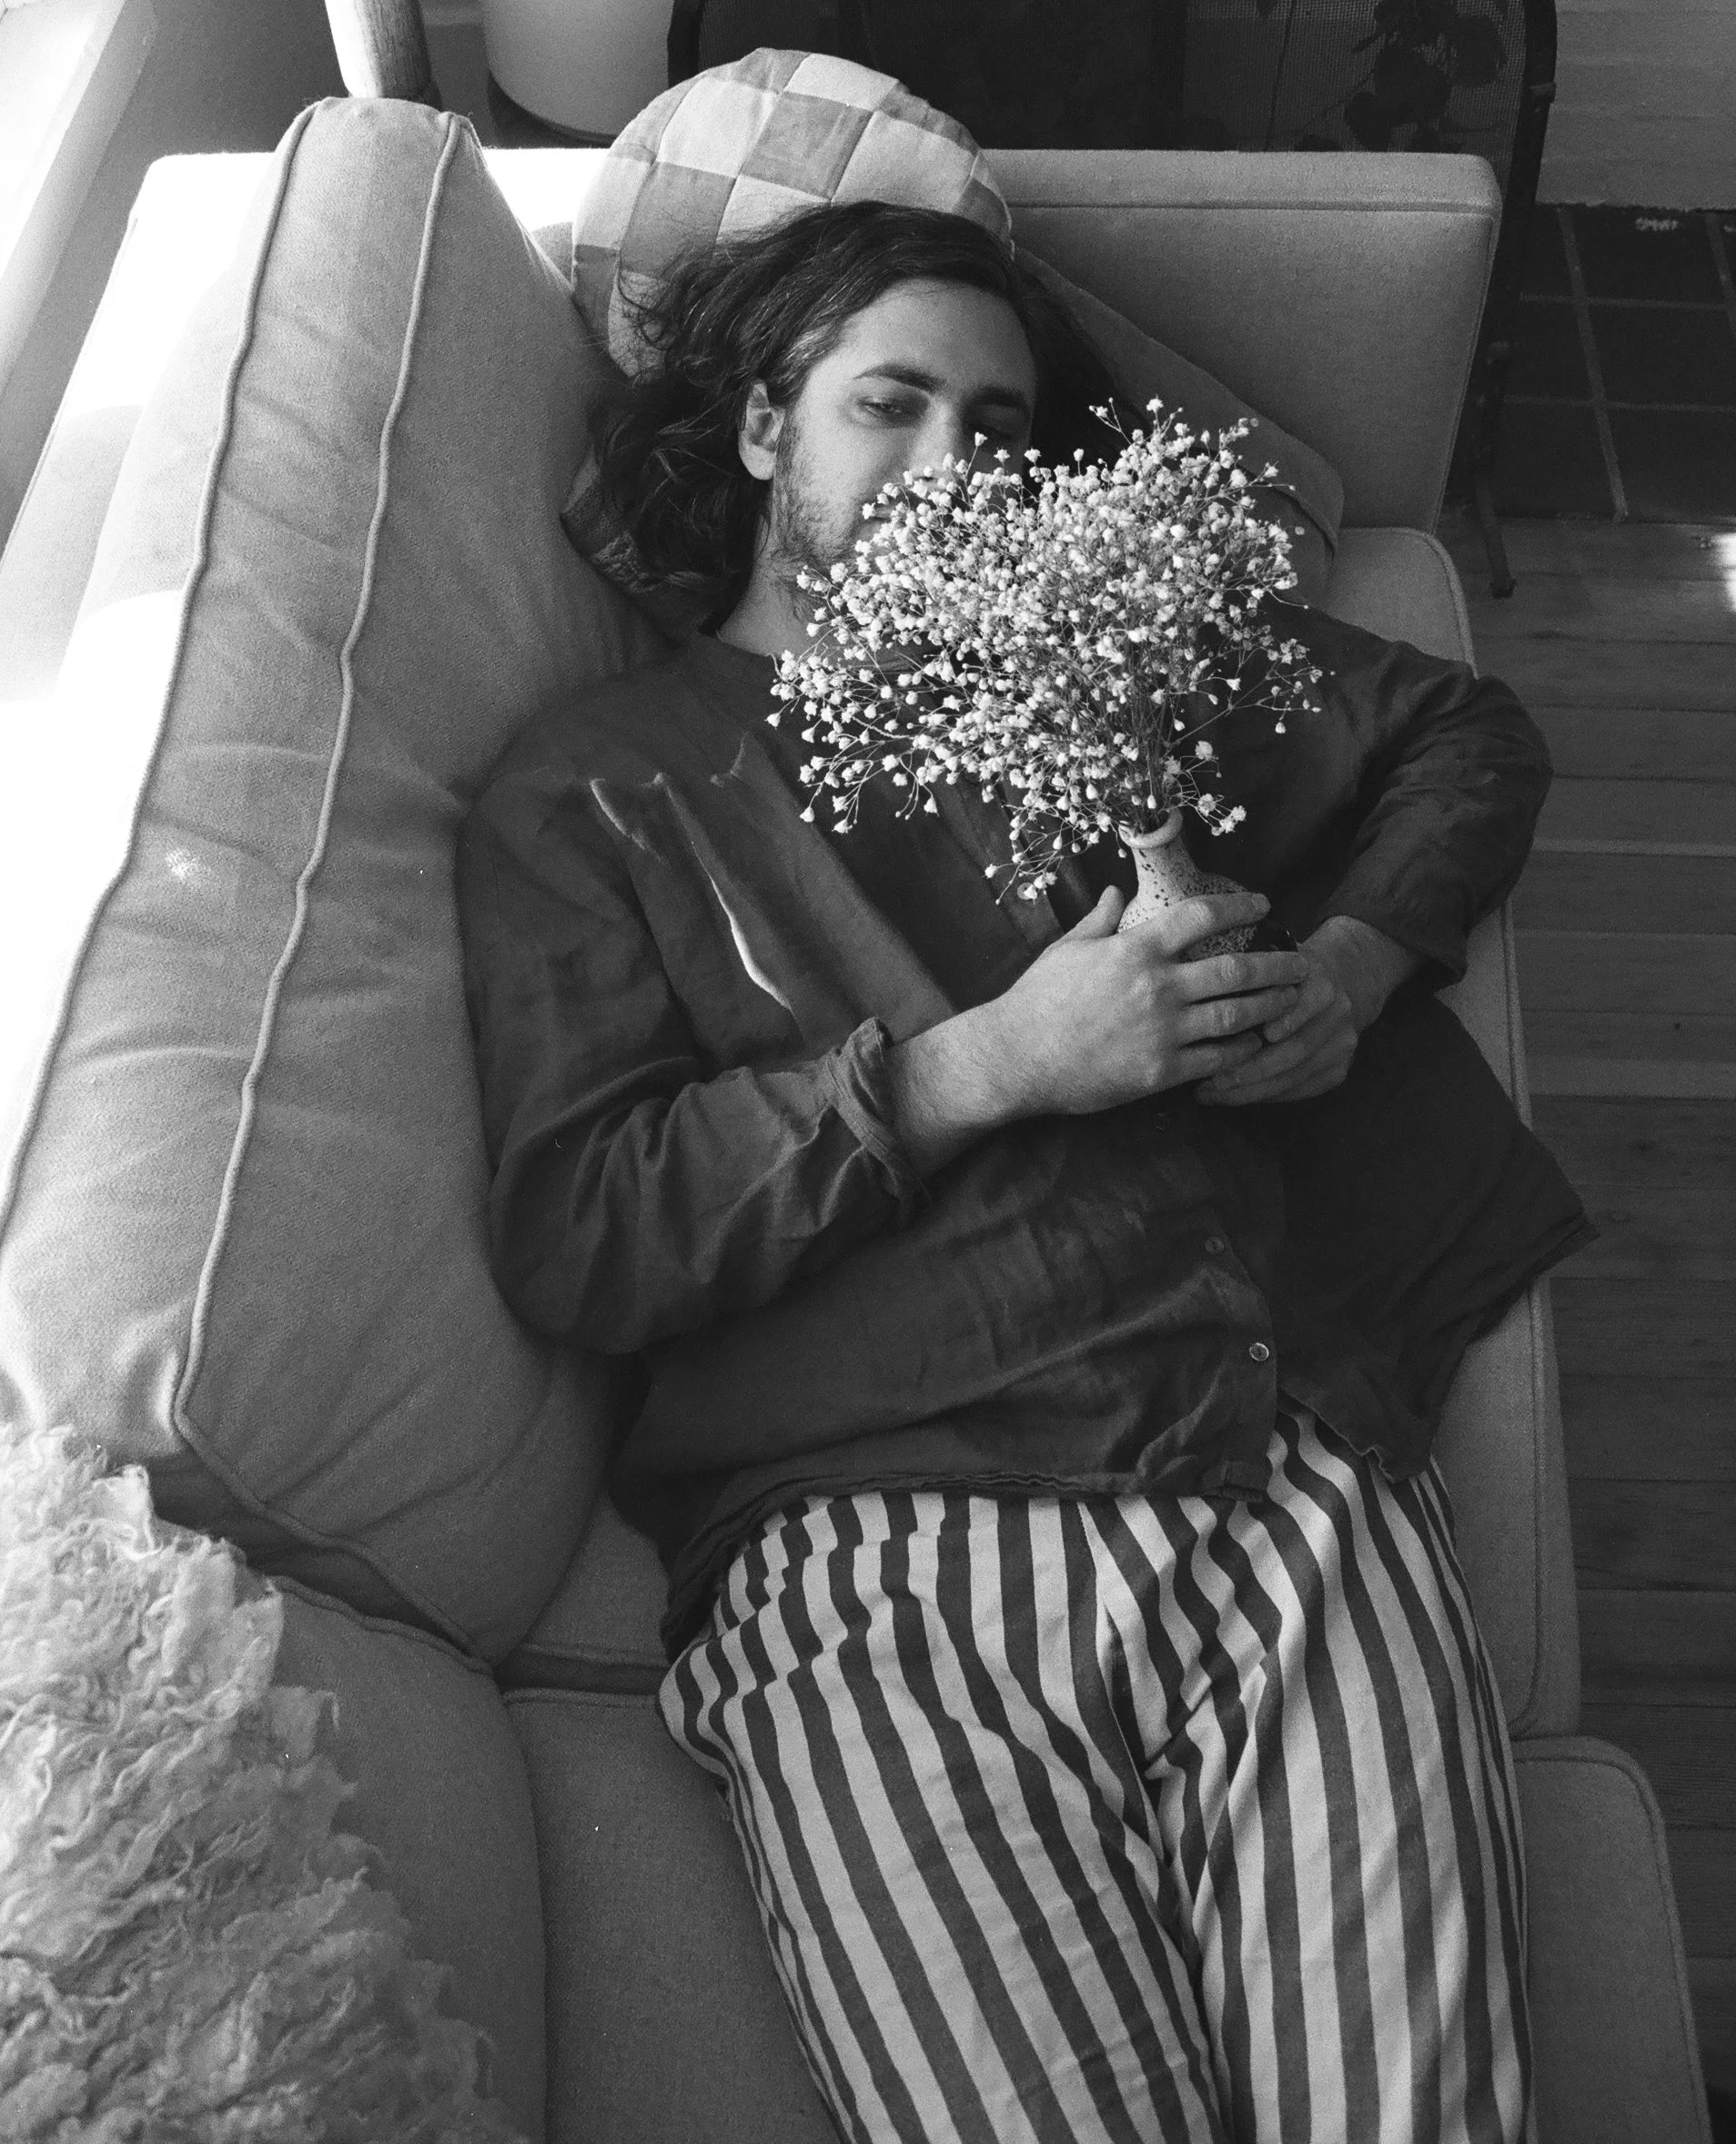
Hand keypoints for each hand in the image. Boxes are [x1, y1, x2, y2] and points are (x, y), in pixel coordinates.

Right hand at [994, 886, 1313, 1115]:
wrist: (1017, 1057)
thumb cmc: (1037, 1000)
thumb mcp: (1066, 950)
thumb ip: (1100, 920)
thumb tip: (1117, 892)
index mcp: (1135, 950)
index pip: (1201, 917)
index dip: (1239, 907)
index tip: (1264, 905)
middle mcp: (1157, 987)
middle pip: (1234, 970)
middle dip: (1275, 964)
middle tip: (1302, 961)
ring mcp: (1163, 1031)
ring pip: (1235, 1015)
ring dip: (1270, 1006)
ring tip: (1293, 1001)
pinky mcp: (1160, 1070)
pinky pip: (1215, 1059)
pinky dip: (1241, 1050)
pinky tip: (1256, 1043)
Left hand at [1195, 914, 1418, 1106]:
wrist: (1343, 977)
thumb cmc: (1286, 972)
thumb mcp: (1269, 962)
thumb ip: (1245, 981)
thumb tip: (1200, 1004)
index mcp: (1319, 981)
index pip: (1293, 1008)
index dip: (1260, 1031)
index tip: (1227, 1043)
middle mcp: (1339, 1012)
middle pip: (1293, 1050)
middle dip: (1248, 1070)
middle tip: (1210, 1081)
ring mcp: (1343, 1043)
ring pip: (1295, 1076)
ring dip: (1251, 1090)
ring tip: (1212, 1094)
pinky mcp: (1340, 1068)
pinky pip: (1300, 1090)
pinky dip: (1266, 1096)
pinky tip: (1236, 1098)